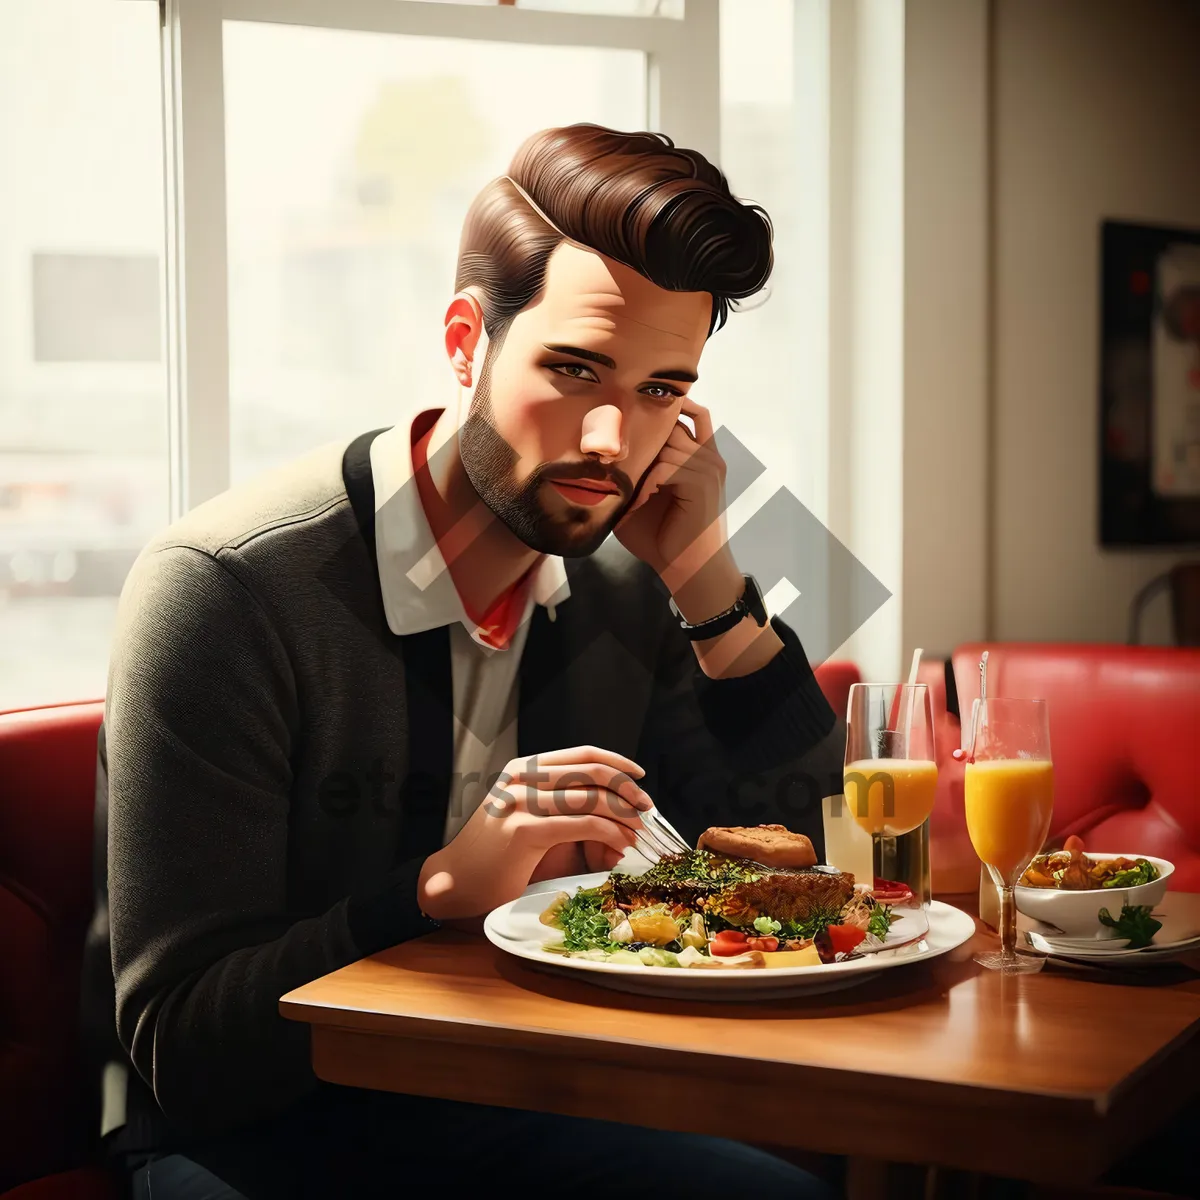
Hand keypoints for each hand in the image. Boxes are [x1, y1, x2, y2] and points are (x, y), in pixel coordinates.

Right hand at [417, 745, 649, 920]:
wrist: (457, 881)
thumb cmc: (498, 855)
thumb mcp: (533, 820)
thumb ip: (567, 809)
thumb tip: (618, 813)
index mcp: (524, 768)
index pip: (581, 754)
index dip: (616, 762)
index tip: (639, 777)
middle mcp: (522, 778)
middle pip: (592, 772)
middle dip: (627, 789)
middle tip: (646, 808)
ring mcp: (521, 802)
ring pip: (591, 798)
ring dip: (623, 815)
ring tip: (637, 832)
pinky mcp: (525, 830)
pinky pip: (583, 825)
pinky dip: (610, 833)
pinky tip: (620, 845)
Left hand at [614, 398, 737, 601]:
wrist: (686, 567)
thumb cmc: (660, 536)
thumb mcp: (640, 494)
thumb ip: (633, 468)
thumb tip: (595, 446)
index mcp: (699, 453)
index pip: (688, 411)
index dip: (659, 411)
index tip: (622, 421)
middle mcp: (708, 454)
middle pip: (672, 423)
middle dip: (642, 437)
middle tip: (614, 456)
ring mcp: (709, 467)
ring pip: (667, 444)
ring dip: (642, 466)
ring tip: (630, 492)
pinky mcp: (703, 482)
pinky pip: (667, 467)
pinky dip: (647, 485)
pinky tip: (639, 504)